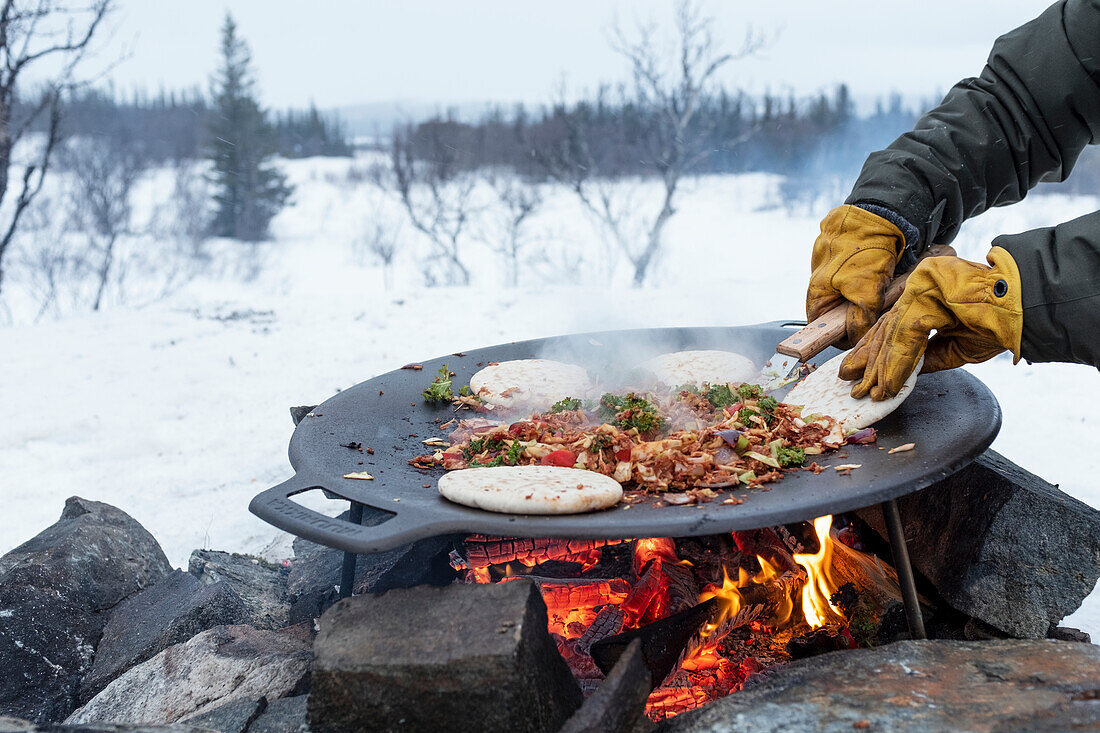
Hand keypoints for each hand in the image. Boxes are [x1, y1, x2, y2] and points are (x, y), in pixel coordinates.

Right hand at [807, 205, 905, 345]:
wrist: (880, 211)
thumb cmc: (866, 249)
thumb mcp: (866, 292)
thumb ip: (859, 320)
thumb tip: (856, 338)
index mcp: (817, 288)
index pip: (819, 324)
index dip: (837, 334)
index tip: (857, 336)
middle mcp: (818, 274)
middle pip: (834, 306)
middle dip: (854, 310)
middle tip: (877, 308)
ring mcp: (829, 259)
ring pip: (846, 288)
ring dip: (863, 291)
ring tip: (882, 283)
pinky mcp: (842, 247)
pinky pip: (853, 269)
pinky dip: (868, 272)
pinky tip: (881, 267)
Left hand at [839, 247, 1022, 399]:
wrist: (1028, 305)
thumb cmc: (1000, 323)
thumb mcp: (957, 347)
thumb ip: (927, 357)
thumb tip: (901, 374)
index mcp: (926, 297)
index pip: (893, 327)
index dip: (874, 353)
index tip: (858, 373)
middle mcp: (919, 287)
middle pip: (887, 328)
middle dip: (870, 362)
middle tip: (854, 385)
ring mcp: (921, 283)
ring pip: (893, 331)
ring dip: (881, 367)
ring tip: (870, 390)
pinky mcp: (926, 286)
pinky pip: (906, 331)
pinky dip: (897, 361)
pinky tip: (888, 382)